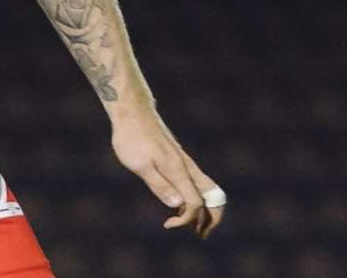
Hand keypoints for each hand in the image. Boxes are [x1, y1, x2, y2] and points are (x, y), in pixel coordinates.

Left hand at [111, 109, 224, 238]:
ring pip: (208, 190)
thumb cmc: (132, 138)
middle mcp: (187, 168)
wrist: (132, 112)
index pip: (195, 203)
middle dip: (212, 218)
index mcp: (178, 171)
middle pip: (214, 197)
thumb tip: (178, 206)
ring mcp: (185, 163)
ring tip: (195, 226)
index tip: (167, 224)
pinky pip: (197, 183)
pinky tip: (183, 205)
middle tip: (200, 234)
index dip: (186, 220)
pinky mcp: (179, 160)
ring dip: (206, 210)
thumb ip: (159, 185)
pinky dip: (198, 198)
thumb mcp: (140, 165)